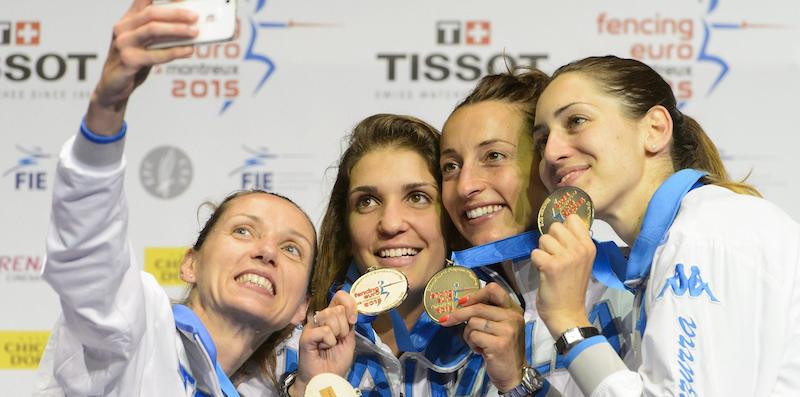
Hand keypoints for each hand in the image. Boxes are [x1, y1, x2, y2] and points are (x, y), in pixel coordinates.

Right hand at [86, 0, 197, 134]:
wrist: (114, 87)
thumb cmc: (135, 62)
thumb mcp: (146, 44)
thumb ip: (162, 33)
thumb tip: (191, 26)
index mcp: (128, 20)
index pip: (143, 0)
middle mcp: (123, 28)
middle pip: (152, 13)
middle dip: (176, 13)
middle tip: (196, 16)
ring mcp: (123, 44)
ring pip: (152, 30)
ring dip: (177, 30)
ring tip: (195, 32)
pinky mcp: (127, 61)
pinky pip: (155, 54)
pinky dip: (174, 52)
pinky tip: (188, 51)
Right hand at [292, 291, 357, 395]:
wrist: (326, 378)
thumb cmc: (336, 361)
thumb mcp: (349, 340)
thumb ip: (350, 324)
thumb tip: (351, 312)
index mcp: (332, 317)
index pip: (339, 296)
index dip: (349, 304)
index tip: (352, 320)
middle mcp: (321, 318)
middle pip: (337, 308)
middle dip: (343, 327)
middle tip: (338, 339)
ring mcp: (312, 326)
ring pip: (330, 316)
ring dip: (336, 334)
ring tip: (330, 345)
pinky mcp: (306, 335)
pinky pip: (324, 330)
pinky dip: (328, 342)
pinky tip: (322, 348)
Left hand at [438, 282, 524, 392]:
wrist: (513, 374)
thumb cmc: (502, 348)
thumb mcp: (500, 326)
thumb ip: (487, 313)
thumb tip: (460, 303)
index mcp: (513, 309)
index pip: (493, 289)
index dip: (474, 295)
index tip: (460, 302)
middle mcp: (513, 316)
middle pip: (478, 307)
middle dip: (459, 314)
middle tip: (445, 320)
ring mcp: (508, 330)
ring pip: (473, 322)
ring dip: (468, 334)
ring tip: (477, 343)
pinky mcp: (499, 344)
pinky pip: (474, 336)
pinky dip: (472, 344)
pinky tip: (480, 350)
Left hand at [531, 214, 594, 338]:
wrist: (567, 313)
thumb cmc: (571, 287)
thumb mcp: (581, 261)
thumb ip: (573, 243)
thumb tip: (561, 224)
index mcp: (589, 246)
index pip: (572, 218)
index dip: (562, 228)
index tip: (561, 242)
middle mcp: (580, 249)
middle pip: (555, 226)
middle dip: (550, 240)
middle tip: (553, 257)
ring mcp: (566, 257)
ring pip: (543, 239)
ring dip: (542, 252)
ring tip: (549, 266)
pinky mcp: (551, 266)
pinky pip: (535, 253)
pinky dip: (535, 262)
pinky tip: (543, 273)